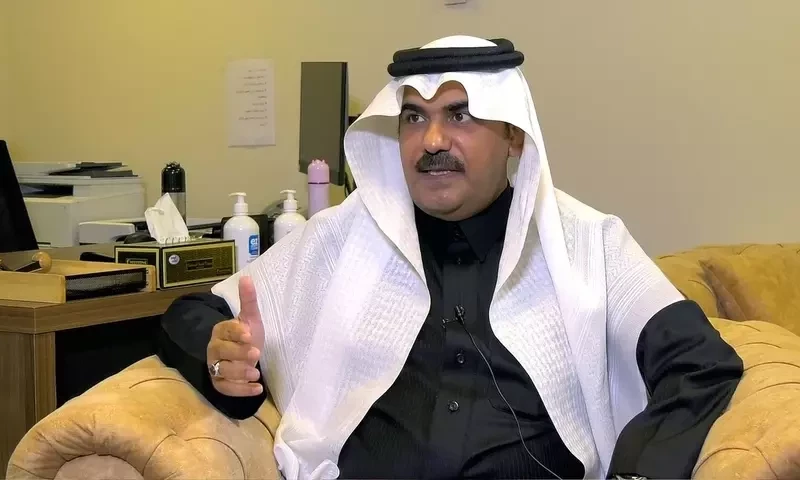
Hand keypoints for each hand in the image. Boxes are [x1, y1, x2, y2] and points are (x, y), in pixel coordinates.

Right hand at [207, 276, 265, 395]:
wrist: (245, 357)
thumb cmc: (247, 337)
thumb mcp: (251, 318)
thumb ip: (248, 300)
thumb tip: (247, 277)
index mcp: (221, 331)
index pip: (225, 330)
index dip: (236, 333)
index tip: (249, 334)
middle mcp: (214, 349)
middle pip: (222, 352)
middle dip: (238, 353)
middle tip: (255, 353)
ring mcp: (215, 367)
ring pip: (223, 371)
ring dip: (240, 373)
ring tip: (255, 373)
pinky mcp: (220, 384)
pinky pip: (227, 389)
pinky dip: (242, 390)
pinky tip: (257, 389)